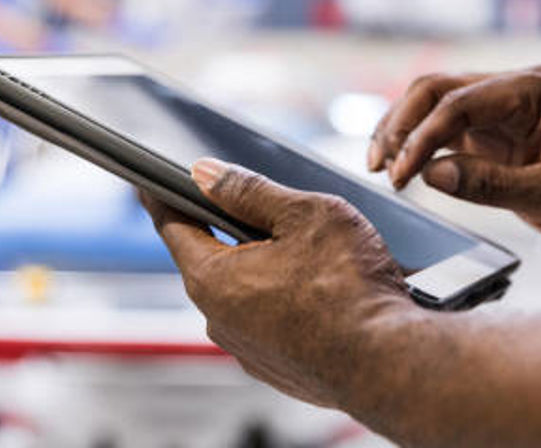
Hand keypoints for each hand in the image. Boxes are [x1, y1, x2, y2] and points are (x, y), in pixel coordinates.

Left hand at [141, 159, 411, 408]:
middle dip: (222, 226)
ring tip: (299, 247)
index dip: (161, 196)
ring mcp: (247, 347)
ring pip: (240, 287)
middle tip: (245, 203)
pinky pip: (263, 316)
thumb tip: (205, 173)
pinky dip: (277, 294)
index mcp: (214, 278)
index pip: (172, 225)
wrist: (393, 365)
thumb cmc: (351, 287)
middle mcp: (220, 318)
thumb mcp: (301, 214)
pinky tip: (312, 285)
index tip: (147, 182)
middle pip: (207, 256)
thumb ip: (247, 191)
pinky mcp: (275, 366)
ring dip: (257, 262)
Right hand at [369, 66, 540, 253]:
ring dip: (400, 130)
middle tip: (379, 165)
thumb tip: (430, 173)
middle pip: (436, 89)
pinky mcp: (489, 127)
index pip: (459, 103)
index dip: (421, 136)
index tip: (400, 173)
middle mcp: (511, 88)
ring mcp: (498, 106)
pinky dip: (416, 142)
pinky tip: (399, 163)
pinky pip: (441, 125)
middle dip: (400, 125)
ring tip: (379, 165)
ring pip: (431, 102)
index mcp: (534, 91)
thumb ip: (490, 184)